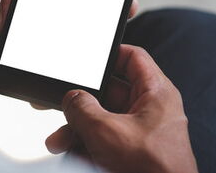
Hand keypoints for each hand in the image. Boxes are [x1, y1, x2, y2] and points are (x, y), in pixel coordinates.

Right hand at [45, 45, 197, 172]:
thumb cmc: (153, 170)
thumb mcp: (107, 131)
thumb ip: (82, 108)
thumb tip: (72, 99)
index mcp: (155, 93)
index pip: (133, 58)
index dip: (109, 53)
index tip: (88, 58)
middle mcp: (148, 109)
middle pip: (108, 92)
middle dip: (81, 102)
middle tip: (63, 103)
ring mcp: (138, 131)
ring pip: (101, 117)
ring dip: (77, 127)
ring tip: (60, 139)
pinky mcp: (129, 151)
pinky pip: (102, 138)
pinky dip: (84, 142)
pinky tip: (68, 148)